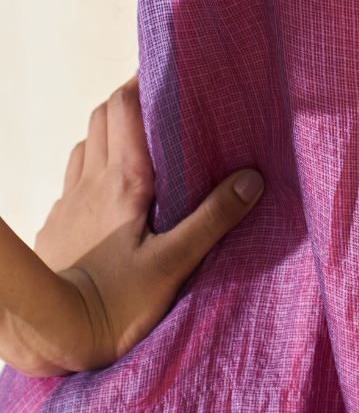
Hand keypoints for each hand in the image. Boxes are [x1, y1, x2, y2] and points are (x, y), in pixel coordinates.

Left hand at [1, 76, 262, 376]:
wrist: (53, 338)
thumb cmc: (115, 305)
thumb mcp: (174, 264)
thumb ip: (213, 219)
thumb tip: (251, 179)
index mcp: (123, 180)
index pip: (124, 105)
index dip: (143, 82)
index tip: (170, 75)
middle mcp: (91, 181)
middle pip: (104, 114)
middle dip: (131, 100)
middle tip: (164, 106)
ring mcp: (69, 201)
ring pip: (86, 143)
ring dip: (111, 132)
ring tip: (143, 145)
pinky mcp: (56, 224)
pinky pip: (74, 178)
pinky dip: (94, 167)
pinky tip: (111, 192)